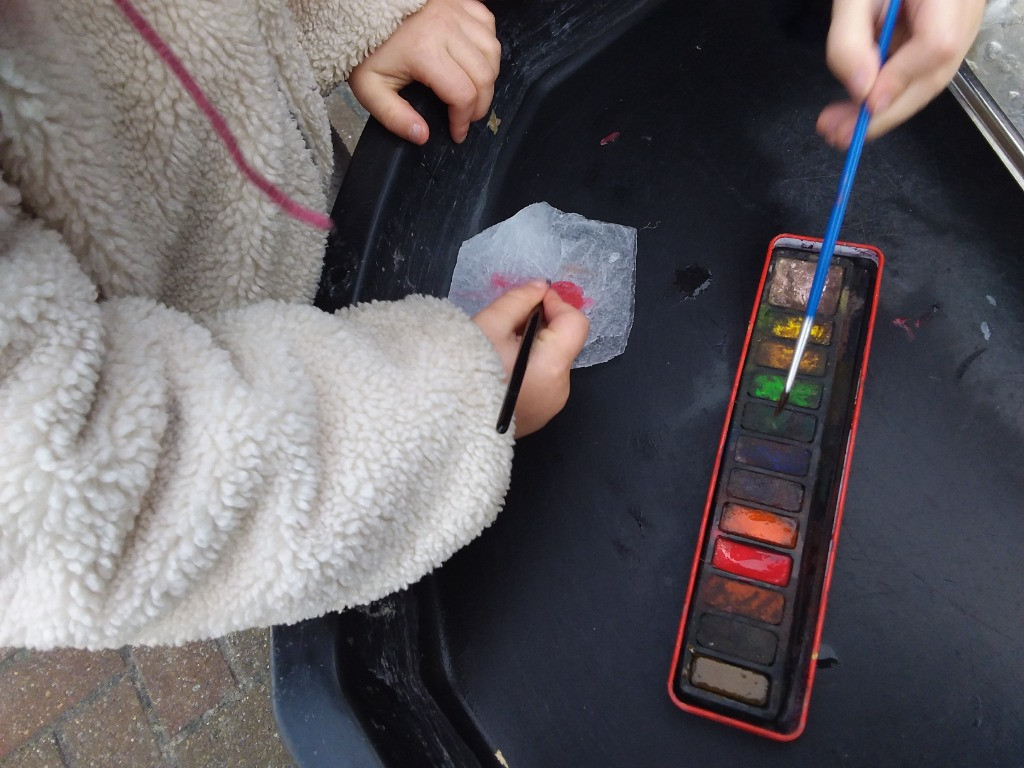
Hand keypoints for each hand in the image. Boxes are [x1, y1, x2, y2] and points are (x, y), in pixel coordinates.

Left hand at [347, 0, 500, 143]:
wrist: (364, 11)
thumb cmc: (368, 49)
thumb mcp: (370, 89)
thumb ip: (394, 117)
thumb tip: (422, 136)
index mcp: (424, 52)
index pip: (462, 95)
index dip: (464, 121)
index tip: (457, 133)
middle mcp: (445, 28)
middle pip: (483, 76)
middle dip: (480, 105)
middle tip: (467, 118)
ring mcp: (455, 12)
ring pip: (492, 52)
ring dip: (488, 78)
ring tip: (474, 93)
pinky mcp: (460, 1)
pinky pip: (488, 27)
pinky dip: (487, 49)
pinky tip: (474, 61)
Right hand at [472, 280, 588, 437]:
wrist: (443, 417)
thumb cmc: (463, 370)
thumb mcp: (488, 325)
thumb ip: (518, 301)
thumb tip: (540, 288)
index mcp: (551, 366)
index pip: (575, 323)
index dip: (556, 304)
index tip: (531, 300)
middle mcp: (560, 389)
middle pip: (563, 344)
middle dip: (541, 326)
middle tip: (508, 324)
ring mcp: (550, 406)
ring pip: (552, 363)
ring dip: (534, 348)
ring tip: (500, 350)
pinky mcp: (539, 416)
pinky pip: (543, 383)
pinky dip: (529, 370)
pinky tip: (503, 372)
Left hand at [817, 0, 984, 147]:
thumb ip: (850, 40)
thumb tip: (859, 90)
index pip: (935, 46)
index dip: (900, 80)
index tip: (866, 104)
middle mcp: (963, 12)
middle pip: (932, 75)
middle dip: (883, 113)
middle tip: (840, 135)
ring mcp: (958, 25)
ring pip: (924, 80)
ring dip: (881, 109)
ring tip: (840, 127)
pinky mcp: (942, 35)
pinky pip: (917, 70)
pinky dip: (887, 91)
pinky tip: (858, 104)